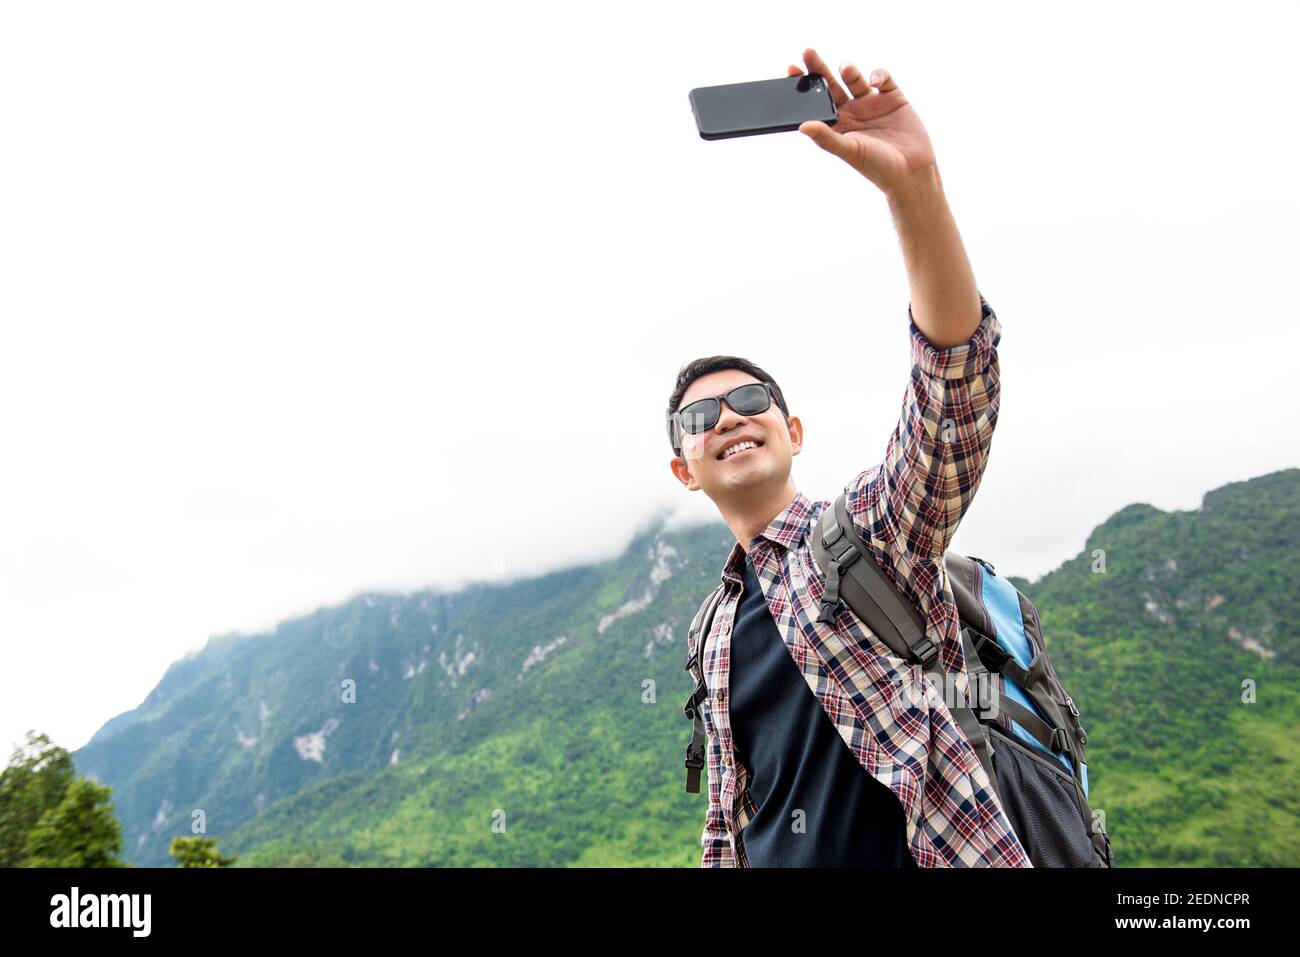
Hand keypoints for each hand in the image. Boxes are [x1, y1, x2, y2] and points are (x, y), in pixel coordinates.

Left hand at [788, 48, 937, 197]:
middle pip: (831, 84)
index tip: (791, 68)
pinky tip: (875, 83)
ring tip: (846, 70)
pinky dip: (878, 75)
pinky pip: (882, 77)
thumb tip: (802, 126)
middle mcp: (852, 111)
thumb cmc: (877, 167)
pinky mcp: (893, 97)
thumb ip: (826, 138)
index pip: (816, 101)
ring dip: (849, 70)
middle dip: (818, 68)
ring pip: (854, 78)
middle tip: (807, 52)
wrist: (911, 172)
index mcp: (837, 124)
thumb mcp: (848, 151)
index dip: (804, 85)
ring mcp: (872, 103)